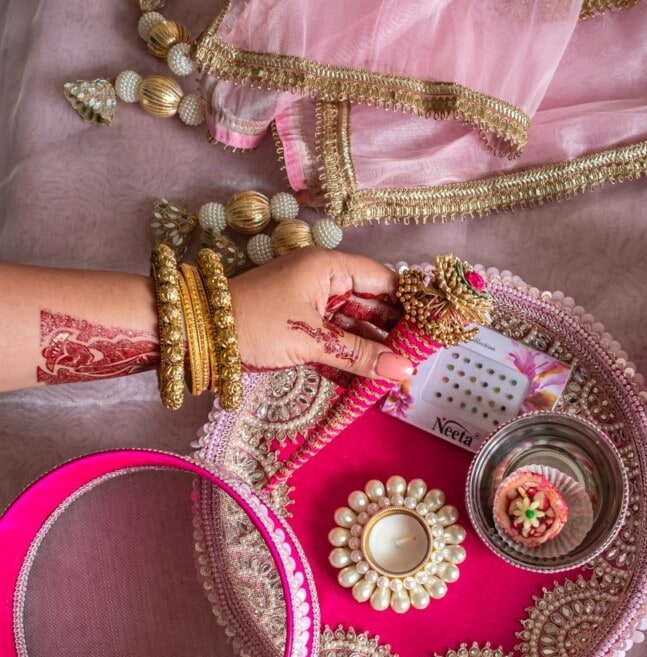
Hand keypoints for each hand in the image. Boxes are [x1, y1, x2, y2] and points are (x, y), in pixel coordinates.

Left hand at [229, 247, 412, 380]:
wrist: (198, 336)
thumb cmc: (252, 324)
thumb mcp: (310, 340)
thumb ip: (358, 355)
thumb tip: (403, 371)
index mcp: (329, 267)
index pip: (383, 281)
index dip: (406, 306)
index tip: (428, 332)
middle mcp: (324, 281)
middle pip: (372, 307)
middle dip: (393, 336)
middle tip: (417, 364)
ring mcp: (311, 306)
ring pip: (354, 329)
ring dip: (373, 353)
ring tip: (398, 378)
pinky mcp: (300, 329)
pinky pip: (335, 342)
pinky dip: (350, 360)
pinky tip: (369, 380)